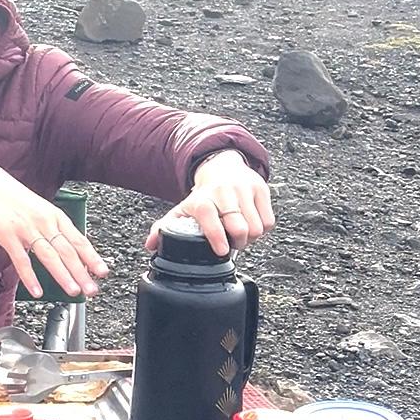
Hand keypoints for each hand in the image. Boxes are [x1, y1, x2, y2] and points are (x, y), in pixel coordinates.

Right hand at [0, 163, 107, 298]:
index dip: (92, 257)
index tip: (103, 272)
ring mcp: (26, 229)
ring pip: (49, 256)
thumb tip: (69, 254)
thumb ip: (54, 231)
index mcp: (56, 216)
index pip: (79, 240)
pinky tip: (37, 291)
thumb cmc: (17, 201)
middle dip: (82, 272)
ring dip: (63, 275)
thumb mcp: (42, 211)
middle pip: (67, 251)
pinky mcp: (8, 235)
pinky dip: (30, 277)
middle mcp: (45, 222)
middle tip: (92, 289)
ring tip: (73, 291)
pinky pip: (21, 260)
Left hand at [145, 149, 274, 256]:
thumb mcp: (182, 209)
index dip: (217, 237)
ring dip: (251, 238)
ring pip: (257, 227)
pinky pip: (269, 221)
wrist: (222, 168)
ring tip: (241, 235)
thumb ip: (164, 228)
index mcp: (202, 200)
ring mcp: (245, 190)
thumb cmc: (202, 196)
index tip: (222, 251)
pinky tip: (251, 226)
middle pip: (239, 226)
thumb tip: (150, 245)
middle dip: (238, 242)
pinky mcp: (262, 189)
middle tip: (233, 244)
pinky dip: (263, 230)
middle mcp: (224, 193)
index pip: (210, 218)